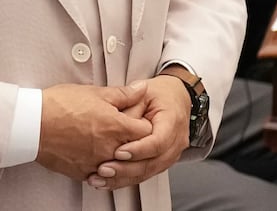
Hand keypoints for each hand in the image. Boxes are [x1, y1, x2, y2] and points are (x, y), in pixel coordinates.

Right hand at [36, 82, 152, 180]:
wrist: (32, 124)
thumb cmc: (59, 105)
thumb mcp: (95, 92)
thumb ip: (123, 94)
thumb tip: (141, 89)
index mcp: (116, 127)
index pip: (147, 131)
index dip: (143, 122)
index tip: (135, 118)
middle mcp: (110, 148)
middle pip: (136, 149)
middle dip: (133, 140)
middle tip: (120, 128)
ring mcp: (97, 163)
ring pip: (120, 164)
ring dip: (117, 154)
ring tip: (104, 140)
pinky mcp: (83, 172)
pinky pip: (101, 173)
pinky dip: (100, 164)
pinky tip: (92, 152)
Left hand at [87, 75, 190, 189]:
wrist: (174, 99)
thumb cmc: (159, 95)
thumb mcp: (143, 93)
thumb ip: (129, 108)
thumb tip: (114, 123)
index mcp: (173, 121)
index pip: (158, 141)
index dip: (138, 150)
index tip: (118, 152)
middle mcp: (176, 141)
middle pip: (153, 162)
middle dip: (126, 169)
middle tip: (104, 169)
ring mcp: (171, 154)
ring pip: (148, 172)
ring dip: (123, 178)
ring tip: (100, 179)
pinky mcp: (161, 162)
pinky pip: (144, 174)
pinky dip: (125, 179)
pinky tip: (108, 181)